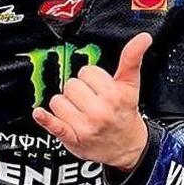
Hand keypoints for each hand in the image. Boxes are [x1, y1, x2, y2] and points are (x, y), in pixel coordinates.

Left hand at [32, 33, 151, 170]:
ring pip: (58, 100)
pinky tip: (39, 113)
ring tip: (80, 112)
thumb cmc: (125, 113)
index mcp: (114, 95)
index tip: (99, 87)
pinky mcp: (72, 138)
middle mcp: (99, 111)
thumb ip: (133, 58)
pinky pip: (54, 125)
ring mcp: (84, 126)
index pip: (87, 72)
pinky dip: (45, 119)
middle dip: (79, 91)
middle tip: (91, 101)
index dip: (92, 77)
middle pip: (71, 85)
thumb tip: (143, 37)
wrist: (127, 147)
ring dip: (66, 104)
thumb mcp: (131, 85)